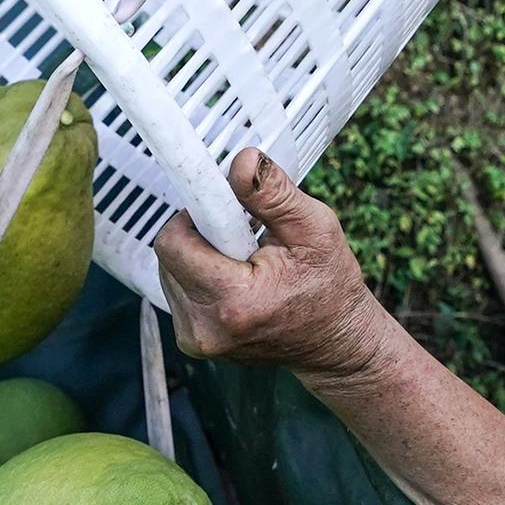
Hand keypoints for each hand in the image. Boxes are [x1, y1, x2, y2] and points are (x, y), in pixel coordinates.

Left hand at [154, 149, 401, 387]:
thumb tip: (241, 161)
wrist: (334, 342)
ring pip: (170, 269)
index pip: (174, 243)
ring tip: (243, 259)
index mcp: (235, 302)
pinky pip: (178, 288)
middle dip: (202, 233)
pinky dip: (201, 274)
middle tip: (243, 235)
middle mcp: (205, 327)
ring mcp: (196, 338)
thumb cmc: (329, 286)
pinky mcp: (192, 340)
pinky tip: (235, 278)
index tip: (218, 201)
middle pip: (169, 254)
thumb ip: (274, 195)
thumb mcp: (315, 230)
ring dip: (201, 254)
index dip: (195, 213)